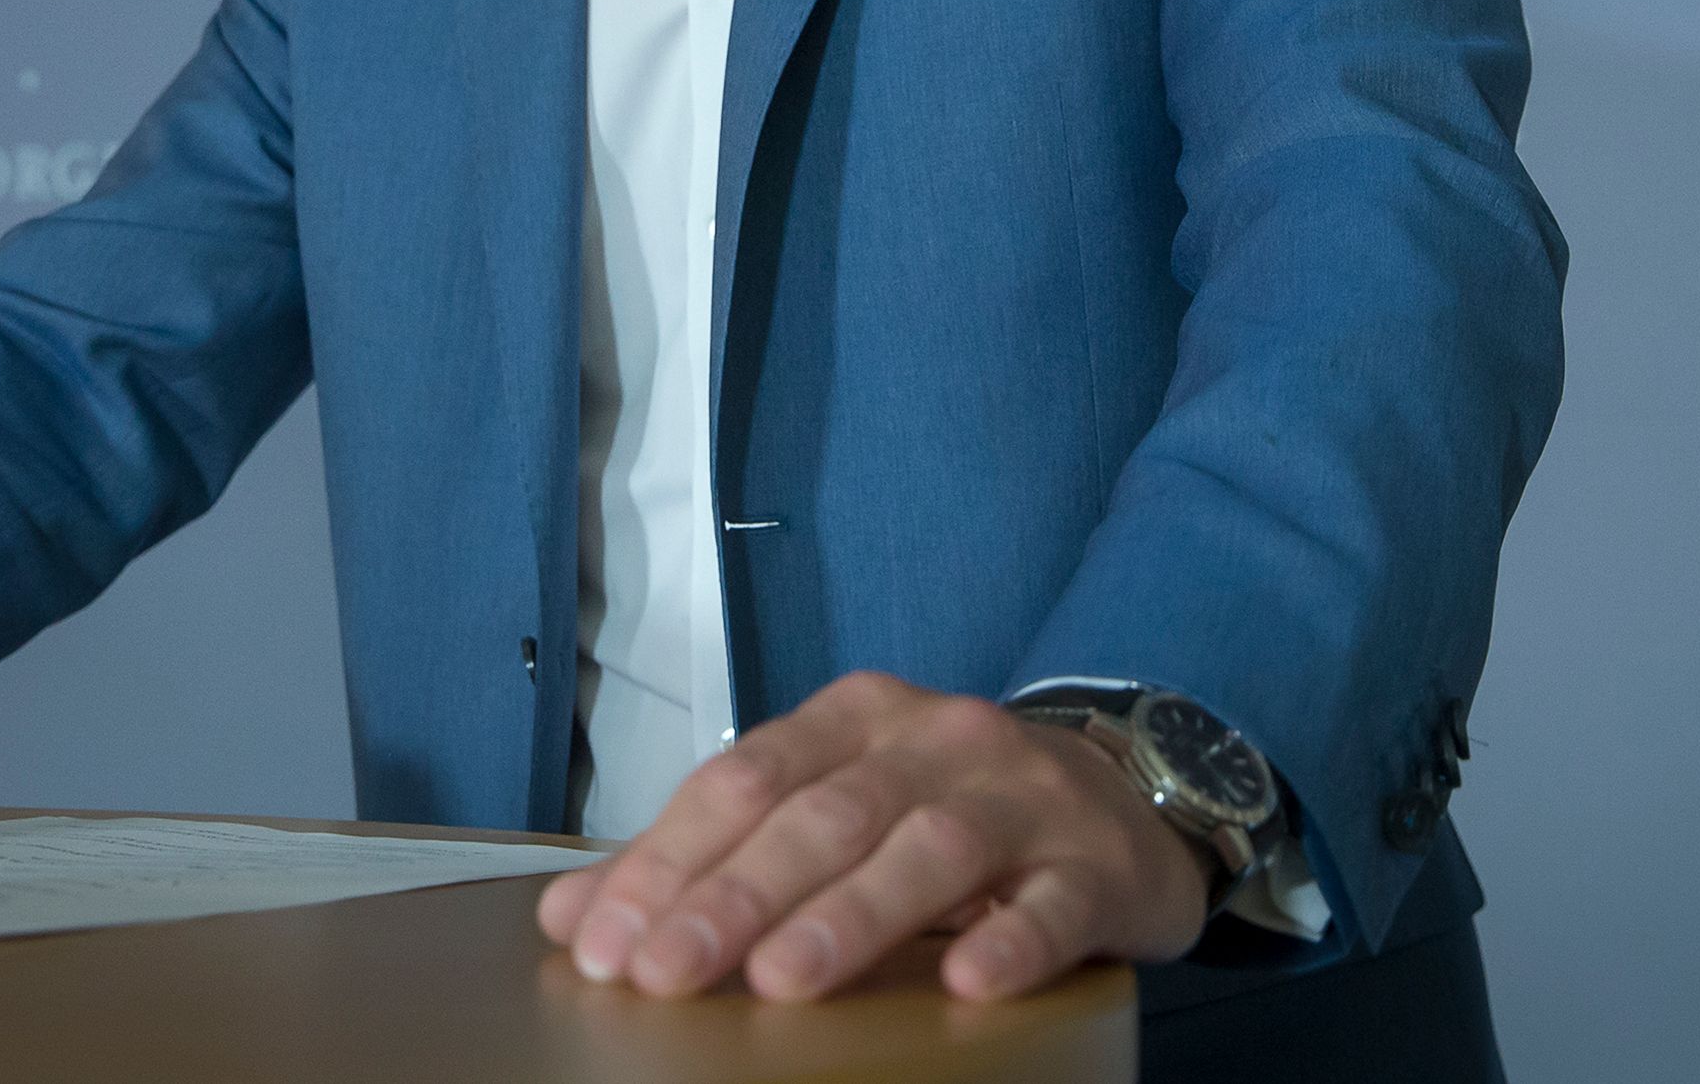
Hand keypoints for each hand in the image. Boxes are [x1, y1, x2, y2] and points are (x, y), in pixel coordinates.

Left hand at [533, 670, 1207, 1003]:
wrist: (1127, 802)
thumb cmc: (952, 810)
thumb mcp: (833, 808)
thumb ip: (709, 857)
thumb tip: (573, 917)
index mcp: (856, 717)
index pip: (743, 778)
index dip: (667, 858)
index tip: (603, 940)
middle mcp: (936, 738)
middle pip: (824, 812)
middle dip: (736, 894)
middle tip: (667, 970)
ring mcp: (1022, 795)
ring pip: (929, 847)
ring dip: (851, 915)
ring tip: (782, 980)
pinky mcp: (1096, 862)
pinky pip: (1053, 902)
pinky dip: (1011, 940)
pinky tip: (970, 982)